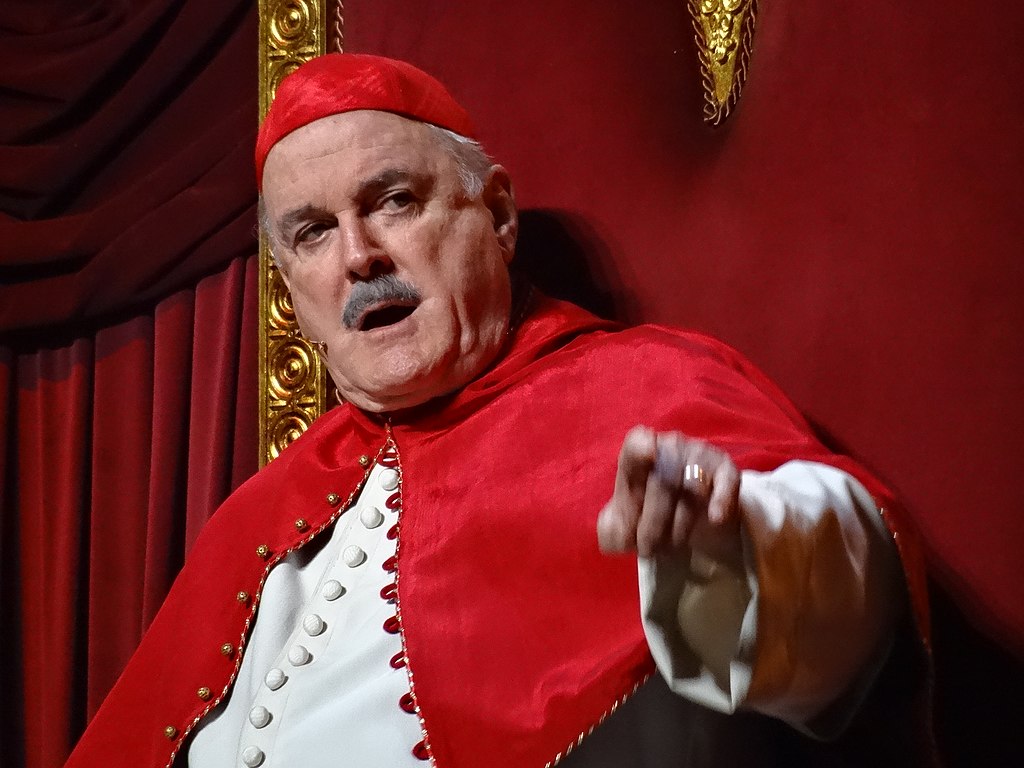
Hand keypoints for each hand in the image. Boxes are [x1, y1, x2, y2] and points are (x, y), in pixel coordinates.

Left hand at [597, 426, 742, 563]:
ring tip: (669, 549)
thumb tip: (617, 536)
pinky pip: (726, 481)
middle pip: (662, 483)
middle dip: (651, 525)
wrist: (689, 515)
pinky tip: (715, 519)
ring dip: (679, 526)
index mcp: (637, 455)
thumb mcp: (625, 524)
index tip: (648, 451)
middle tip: (647, 550)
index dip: (641, 448)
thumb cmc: (649, 512)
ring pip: (691, 490)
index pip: (636, 445)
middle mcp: (669, 448)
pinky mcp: (726, 470)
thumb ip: (611, 531)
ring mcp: (699, 456)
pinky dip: (722, 499)